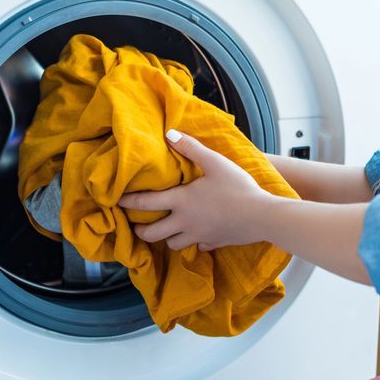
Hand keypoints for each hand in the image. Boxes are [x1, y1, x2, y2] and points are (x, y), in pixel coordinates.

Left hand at [118, 130, 274, 251]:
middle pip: (153, 233)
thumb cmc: (237, 187)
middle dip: (141, 230)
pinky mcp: (214, 243)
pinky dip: (194, 242)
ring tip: (165, 230)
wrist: (262, 216)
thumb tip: (169, 134)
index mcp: (181, 201)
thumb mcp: (214, 162)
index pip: (145, 202)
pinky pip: (198, 246)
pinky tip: (198, 235)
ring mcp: (199, 235)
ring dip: (166, 238)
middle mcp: (185, 222)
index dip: (128, 202)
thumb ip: (191, 148)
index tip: (116, 201)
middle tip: (136, 224)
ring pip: (173, 244)